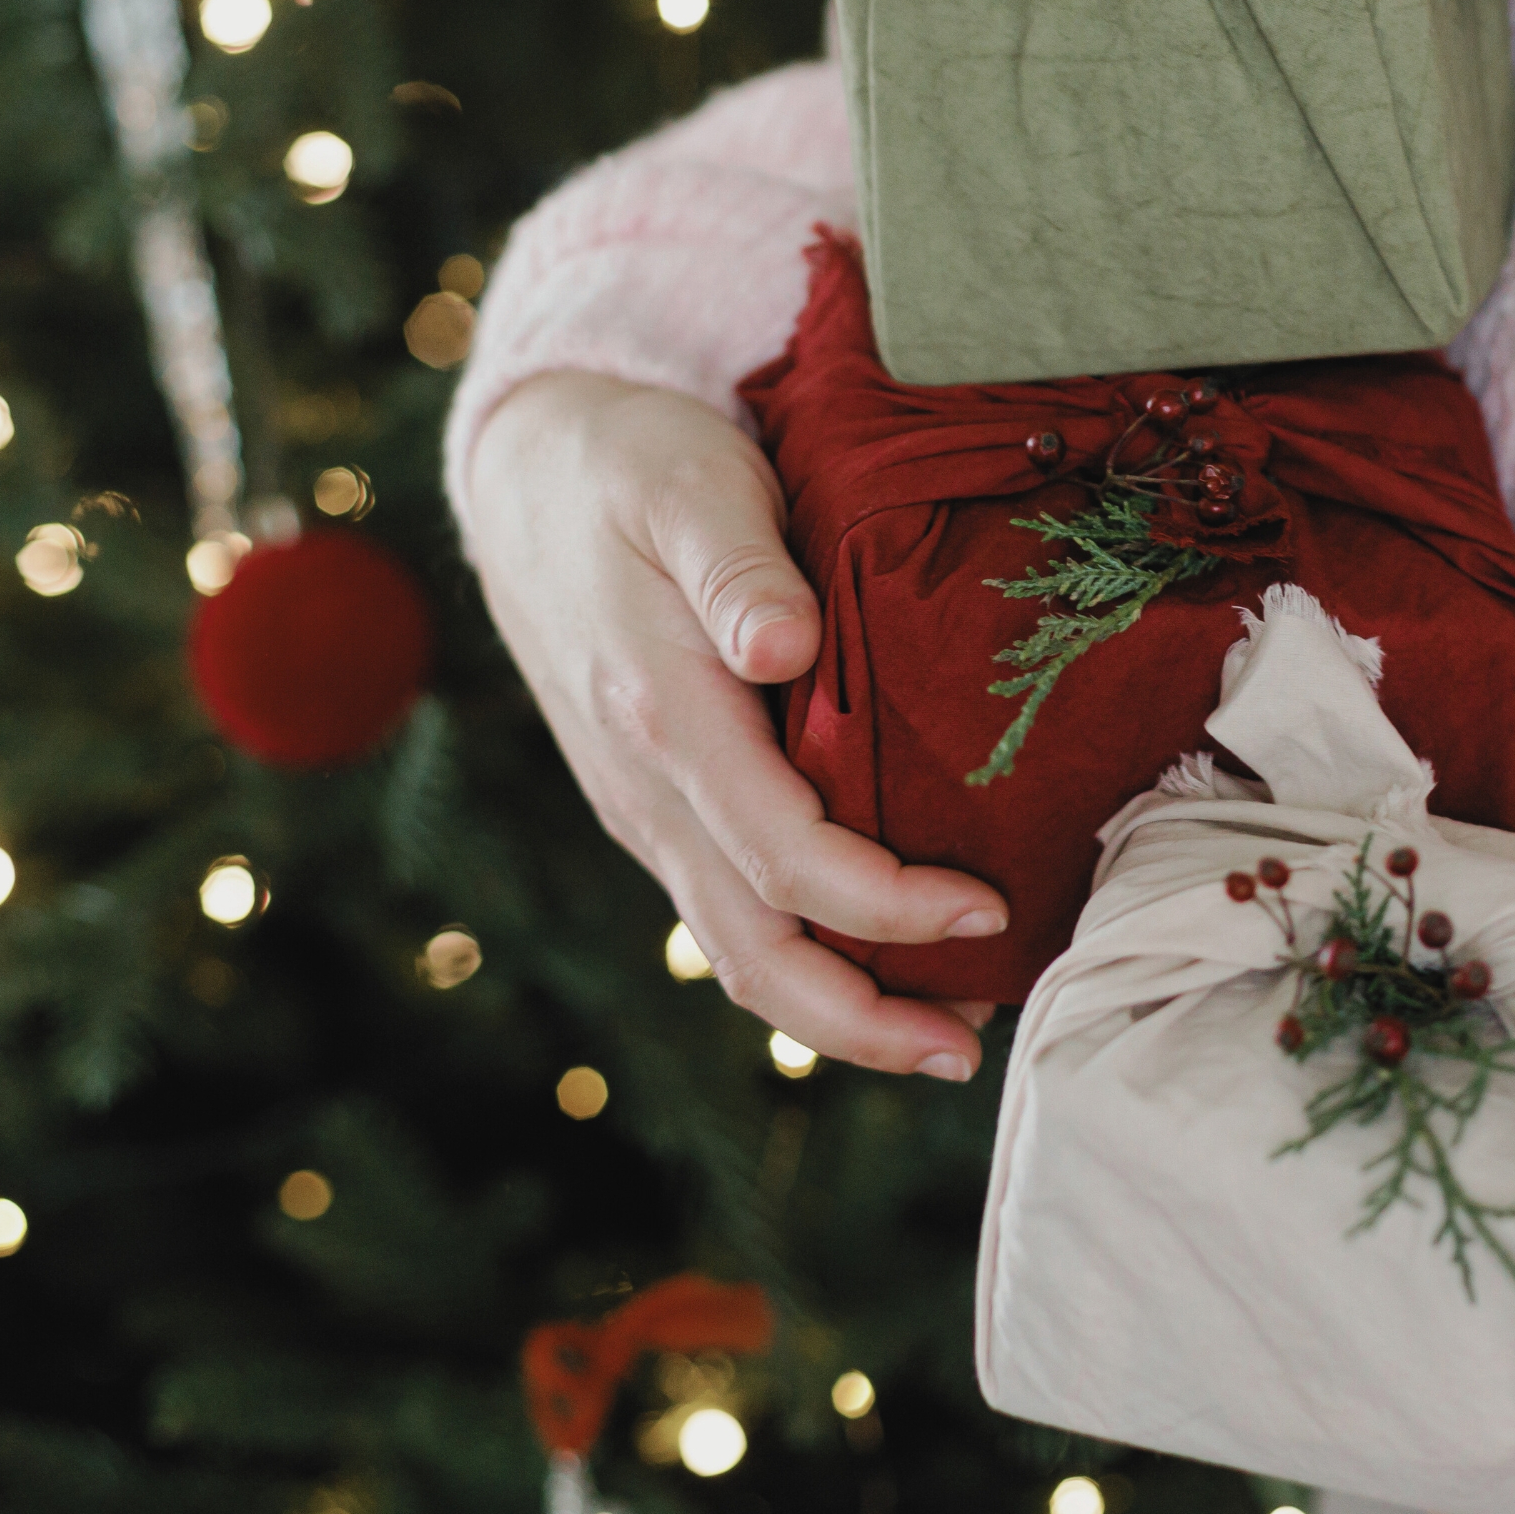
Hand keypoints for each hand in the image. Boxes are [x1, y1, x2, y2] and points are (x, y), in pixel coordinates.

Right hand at [469, 372, 1007, 1076]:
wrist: (528, 474)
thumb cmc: (629, 465)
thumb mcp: (688, 481)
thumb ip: (737, 565)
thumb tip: (786, 647)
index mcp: (664, 716)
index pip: (786, 857)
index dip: (888, 907)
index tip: (986, 910)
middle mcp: (647, 787)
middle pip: (752, 952)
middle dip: (862, 1022)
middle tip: (972, 1047)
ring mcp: (646, 807)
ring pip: (734, 951)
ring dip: (836, 1010)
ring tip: (945, 1029)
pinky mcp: (657, 803)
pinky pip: (726, 910)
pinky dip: (803, 956)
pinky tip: (874, 954)